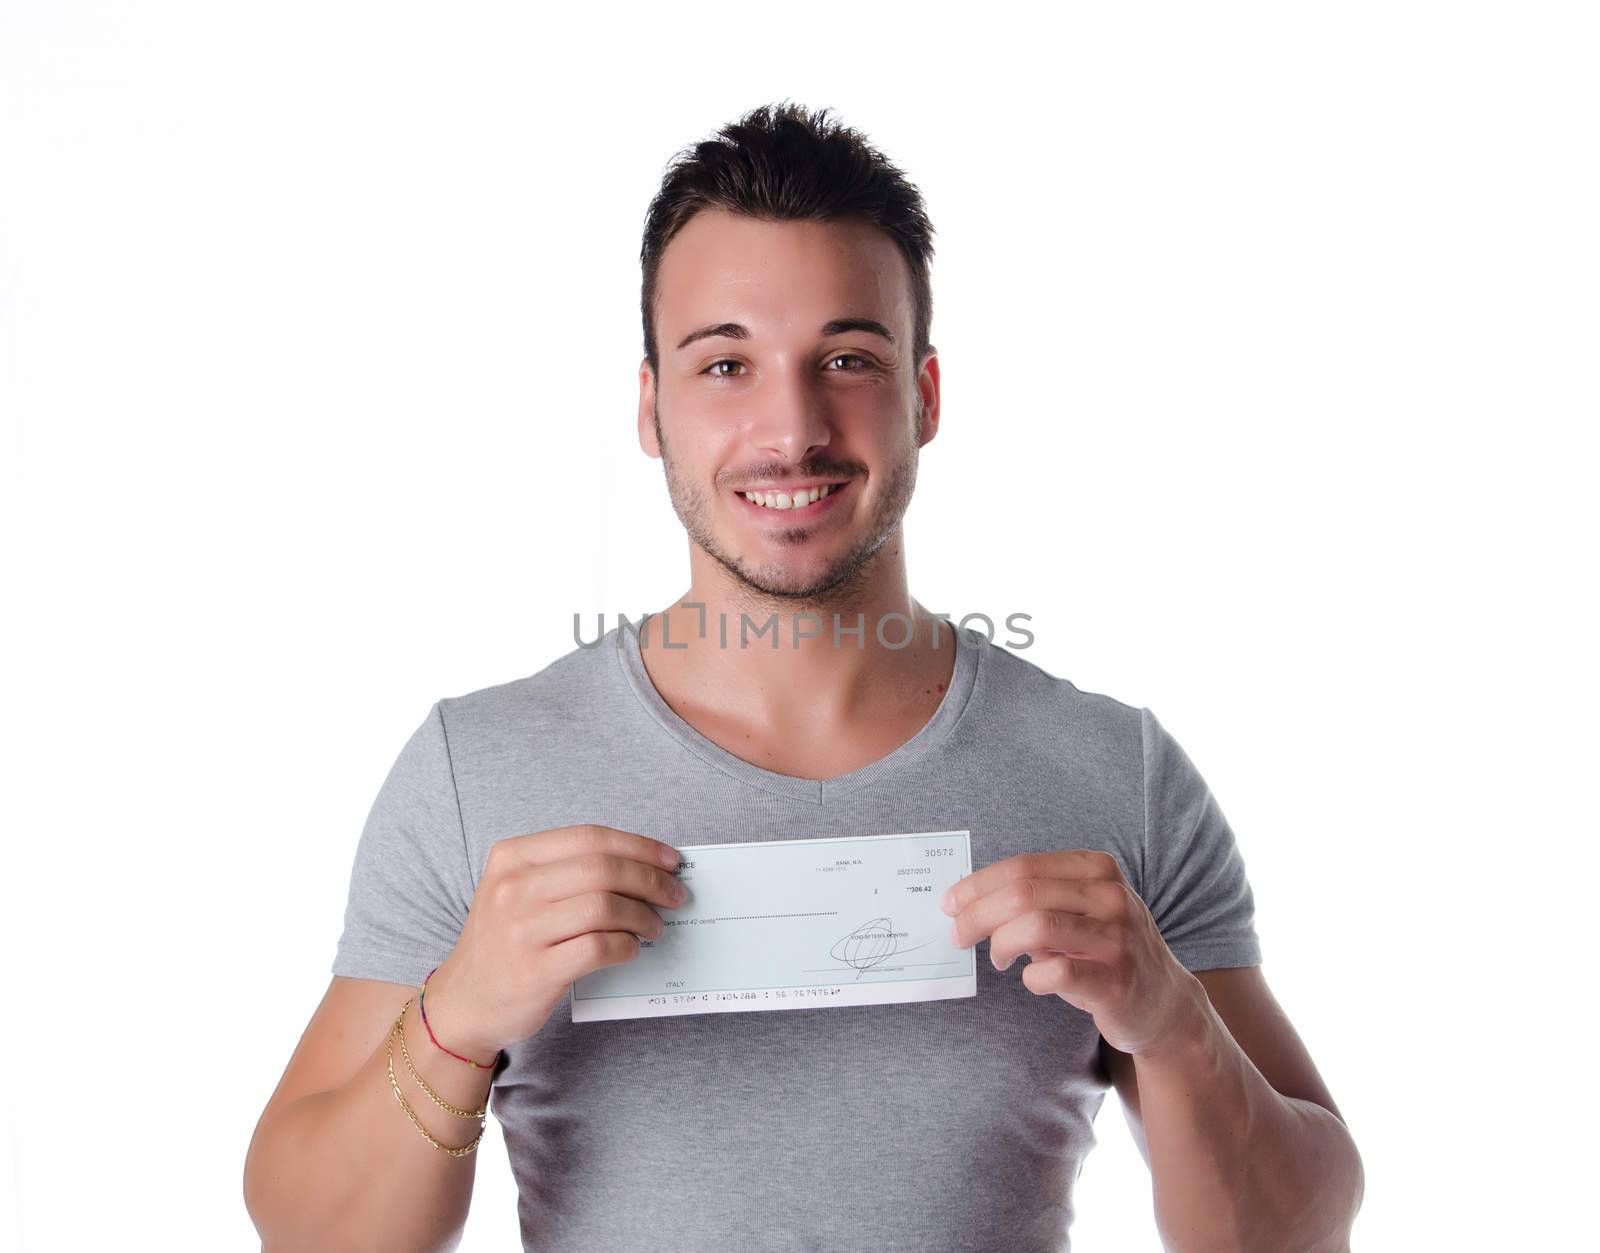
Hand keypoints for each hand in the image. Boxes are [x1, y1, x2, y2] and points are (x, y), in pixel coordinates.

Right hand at [425, 824, 687, 1057]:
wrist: (464, 1001)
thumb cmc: (504, 941)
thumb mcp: (518, 890)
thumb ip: (570, 872)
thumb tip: (646, 865)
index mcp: (512, 857)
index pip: (590, 837)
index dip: (638, 846)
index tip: (670, 860)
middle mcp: (513, 888)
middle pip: (602, 869)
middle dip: (650, 880)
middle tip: (674, 895)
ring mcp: (522, 930)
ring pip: (605, 906)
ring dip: (643, 915)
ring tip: (655, 926)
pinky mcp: (536, 971)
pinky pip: (599, 947)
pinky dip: (627, 945)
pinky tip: (632, 948)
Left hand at [941, 849, 1205, 1056]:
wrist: (1162, 1004)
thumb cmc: (1104, 952)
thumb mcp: (1078, 911)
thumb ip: (1035, 899)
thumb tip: (968, 901)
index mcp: (1097, 869)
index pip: (1023, 866)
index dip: (978, 884)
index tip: (951, 903)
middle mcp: (1112, 896)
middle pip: (1023, 893)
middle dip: (977, 914)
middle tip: (958, 935)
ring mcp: (1118, 938)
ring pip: (1036, 926)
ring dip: (1001, 944)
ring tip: (998, 958)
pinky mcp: (1117, 981)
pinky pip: (1056, 973)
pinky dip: (1032, 977)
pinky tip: (1034, 979)